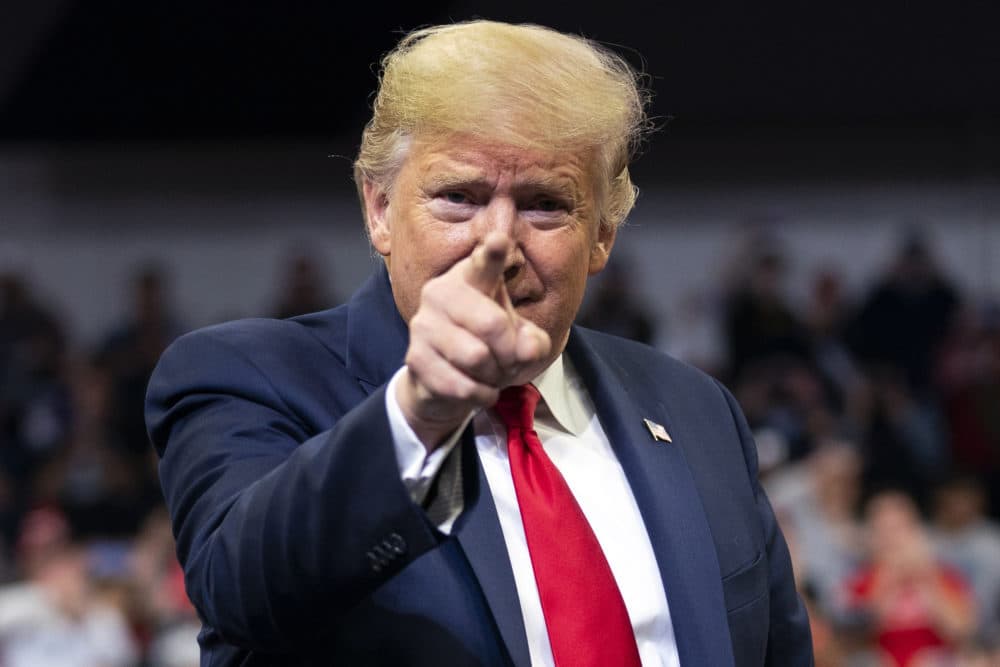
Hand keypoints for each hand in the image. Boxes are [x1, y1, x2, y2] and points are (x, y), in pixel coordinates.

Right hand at [396, 232, 550, 449]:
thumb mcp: (521, 342)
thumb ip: (532, 342)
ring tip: (490, 372)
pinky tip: (477, 389)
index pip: (484, 262)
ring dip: (494, 375)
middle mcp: (441, 292)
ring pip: (476, 357)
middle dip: (510, 352)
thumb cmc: (488, 348)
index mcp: (471, 278)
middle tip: (508, 360)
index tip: (500, 241)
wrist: (445, 383)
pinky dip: (480, 394)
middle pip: (493, 324)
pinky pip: (462, 384)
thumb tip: (526, 349)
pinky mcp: (415, 357)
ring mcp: (423, 324)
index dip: (492, 253)